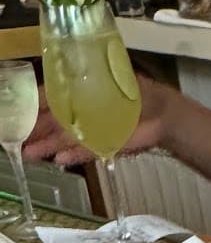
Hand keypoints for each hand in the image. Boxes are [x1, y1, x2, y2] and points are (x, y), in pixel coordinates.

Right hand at [23, 73, 174, 166]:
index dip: (32, 107)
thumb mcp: (105, 82)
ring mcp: (93, 131)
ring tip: (30, 154)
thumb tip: (60, 84)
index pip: (49, 99)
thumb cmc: (134, 94)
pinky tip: (59, 159)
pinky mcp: (107, 144)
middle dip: (34, 131)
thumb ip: (82, 85)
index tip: (17, 114)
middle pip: (53, 122)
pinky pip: (86, 150)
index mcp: (78, 94)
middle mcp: (82, 113)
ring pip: (65, 139)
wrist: (162, 113)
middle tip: (17, 140)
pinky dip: (73, 155)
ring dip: (47, 146)